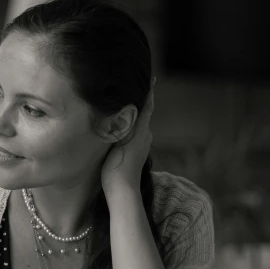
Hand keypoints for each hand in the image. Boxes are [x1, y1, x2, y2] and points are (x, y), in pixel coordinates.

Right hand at [100, 78, 155, 194]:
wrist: (122, 190)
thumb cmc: (117, 166)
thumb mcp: (118, 140)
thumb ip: (124, 123)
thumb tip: (129, 106)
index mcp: (141, 130)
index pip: (147, 106)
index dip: (149, 92)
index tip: (152, 78)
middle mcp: (145, 136)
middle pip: (143, 114)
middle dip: (138, 102)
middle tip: (128, 89)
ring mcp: (143, 146)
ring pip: (138, 125)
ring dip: (132, 116)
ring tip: (121, 106)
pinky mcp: (138, 154)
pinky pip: (135, 134)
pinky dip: (130, 127)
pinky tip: (120, 128)